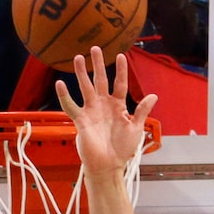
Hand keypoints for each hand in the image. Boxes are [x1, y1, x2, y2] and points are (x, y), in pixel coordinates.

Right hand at [55, 47, 156, 177]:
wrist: (109, 165)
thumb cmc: (122, 149)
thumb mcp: (136, 128)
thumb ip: (143, 111)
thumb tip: (154, 95)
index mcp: (117, 106)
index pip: (119, 83)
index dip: (120, 70)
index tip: (121, 55)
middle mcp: (103, 105)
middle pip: (100, 80)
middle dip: (98, 64)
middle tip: (95, 48)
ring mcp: (91, 111)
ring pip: (85, 87)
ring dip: (82, 73)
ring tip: (78, 57)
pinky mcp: (81, 120)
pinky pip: (71, 106)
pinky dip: (65, 96)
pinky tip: (60, 83)